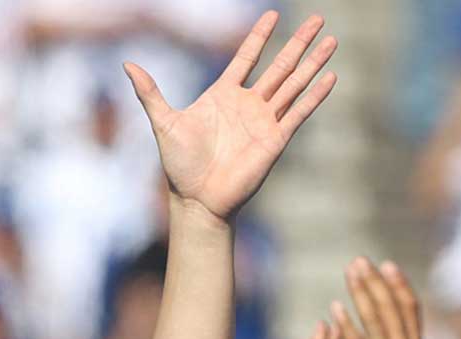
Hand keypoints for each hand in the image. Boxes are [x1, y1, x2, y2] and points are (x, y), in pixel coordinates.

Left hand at [126, 12, 337, 221]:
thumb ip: (150, 92)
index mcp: (223, 95)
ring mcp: (264, 121)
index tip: (274, 14)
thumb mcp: (163, 122)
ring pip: (294, 84)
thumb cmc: (179, 165)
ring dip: (313, 62)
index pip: (246, 57)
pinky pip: (298, 113)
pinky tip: (330, 76)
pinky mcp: (275, 140)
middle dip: (299, 42)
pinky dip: (314, 95)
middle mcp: (247, 104)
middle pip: (279, 65)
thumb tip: (127, 65)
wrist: (196, 199)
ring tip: (333, 39)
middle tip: (319, 18)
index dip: (259, 36)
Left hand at [332, 258, 425, 338]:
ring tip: (351, 272)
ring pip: (376, 318)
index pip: (410, 309)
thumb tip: (407, 332)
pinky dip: (347, 324)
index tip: (388, 265)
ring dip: (363, 292)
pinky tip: (335, 308)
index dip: (399, 285)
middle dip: (376, 281)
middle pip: (391, 306)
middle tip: (360, 261)